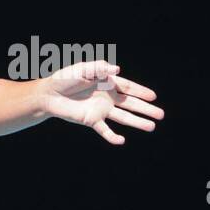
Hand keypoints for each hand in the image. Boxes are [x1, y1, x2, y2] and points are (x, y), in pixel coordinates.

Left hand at [40, 60, 163, 144]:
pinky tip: (121, 141)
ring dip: (137, 122)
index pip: (129, 88)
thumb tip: (117, 70)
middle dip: (146, 109)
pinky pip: (104, 130)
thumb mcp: (82, 69)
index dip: (142, 92)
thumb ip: (99, 68)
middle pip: (131, 104)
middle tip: (161, 115)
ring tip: (152, 127)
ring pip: (123, 118)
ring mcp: (100, 110)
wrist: (48, 94)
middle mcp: (107, 98)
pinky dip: (112, 136)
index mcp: (108, 84)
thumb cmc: (65, 78)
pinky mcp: (91, 120)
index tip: (154, 97)